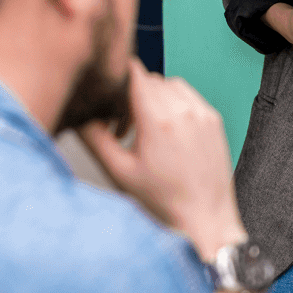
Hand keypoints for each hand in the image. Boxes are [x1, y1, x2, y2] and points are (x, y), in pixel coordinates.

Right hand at [78, 58, 246, 257]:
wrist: (204, 219)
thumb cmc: (164, 203)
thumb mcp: (119, 171)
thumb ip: (94, 137)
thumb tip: (78, 114)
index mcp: (159, 121)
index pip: (135, 74)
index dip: (118, 78)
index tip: (109, 90)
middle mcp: (185, 111)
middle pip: (150, 80)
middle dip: (133, 95)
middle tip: (124, 125)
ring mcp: (203, 114)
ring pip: (171, 85)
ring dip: (155, 97)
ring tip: (146, 128)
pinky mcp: (215, 120)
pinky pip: (190, 96)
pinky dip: (175, 104)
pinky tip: (167, 130)